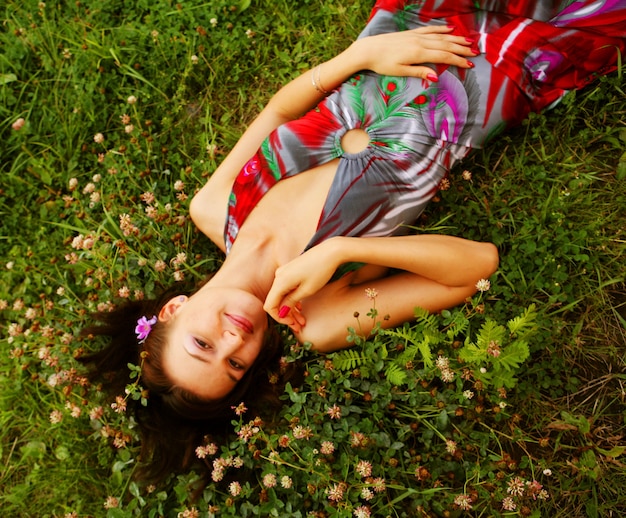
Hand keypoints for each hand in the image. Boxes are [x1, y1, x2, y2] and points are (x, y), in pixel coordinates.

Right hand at [263, 239, 342, 326]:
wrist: (331, 252)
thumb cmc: (321, 271)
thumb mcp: (307, 290)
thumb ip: (291, 301)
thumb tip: (281, 312)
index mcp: (280, 282)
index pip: (270, 306)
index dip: (279, 318)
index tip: (292, 324)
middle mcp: (279, 276)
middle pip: (276, 301)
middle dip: (286, 316)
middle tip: (298, 327)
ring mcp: (284, 272)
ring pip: (282, 295)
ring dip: (290, 309)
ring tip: (302, 321)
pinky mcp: (290, 270)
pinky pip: (286, 288)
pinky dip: (292, 299)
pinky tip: (301, 307)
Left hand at [353, 25, 477, 79]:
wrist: (368, 49)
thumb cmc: (382, 64)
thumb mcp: (400, 71)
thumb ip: (419, 72)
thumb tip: (436, 77)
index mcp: (419, 53)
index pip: (444, 57)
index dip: (458, 61)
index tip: (470, 65)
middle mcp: (420, 42)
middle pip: (446, 45)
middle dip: (462, 49)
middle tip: (476, 53)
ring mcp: (416, 36)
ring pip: (441, 36)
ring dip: (456, 39)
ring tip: (469, 41)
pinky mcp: (412, 33)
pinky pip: (430, 30)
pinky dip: (442, 29)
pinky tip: (450, 29)